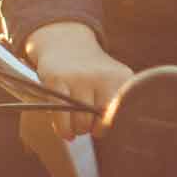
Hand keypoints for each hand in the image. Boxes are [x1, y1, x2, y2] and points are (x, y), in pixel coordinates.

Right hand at [24, 23, 133, 138]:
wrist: (65, 44)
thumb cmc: (91, 75)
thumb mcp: (111, 83)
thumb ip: (112, 109)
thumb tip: (102, 131)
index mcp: (120, 78)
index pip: (119, 115)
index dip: (107, 125)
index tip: (99, 123)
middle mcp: (101, 77)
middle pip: (99, 122)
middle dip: (91, 128)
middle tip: (85, 123)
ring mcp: (78, 78)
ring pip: (81, 123)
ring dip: (77, 130)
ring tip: (75, 124)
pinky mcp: (56, 81)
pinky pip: (62, 116)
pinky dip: (64, 130)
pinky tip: (66, 133)